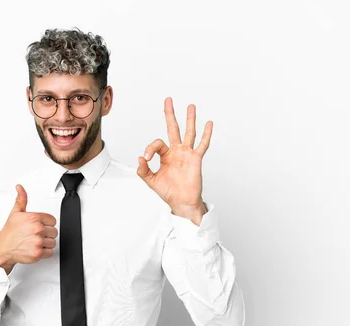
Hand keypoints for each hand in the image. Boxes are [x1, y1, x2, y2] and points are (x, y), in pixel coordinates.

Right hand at [0, 184, 57, 274]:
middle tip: (35, 235)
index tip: (39, 226)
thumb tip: (20, 187)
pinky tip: (36, 248)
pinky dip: (44, 252)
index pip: (52, 220)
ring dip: (46, 243)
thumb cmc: (9, 232)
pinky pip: (50, 252)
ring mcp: (38, 241)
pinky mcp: (38, 253)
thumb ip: (21, 199)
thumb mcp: (15, 213)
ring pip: (53, 242)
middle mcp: (37, 229)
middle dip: (46, 234)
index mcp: (34, 218)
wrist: (2, 248)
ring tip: (35, 242)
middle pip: (54, 231)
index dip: (46, 224)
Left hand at [136, 98, 211, 213]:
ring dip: (190, 119)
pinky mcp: (196, 159)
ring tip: (191, 106)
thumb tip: (141, 158)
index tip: (147, 159)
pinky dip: (206, 134)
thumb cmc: (168, 192)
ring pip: (189, 132)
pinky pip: (202, 145)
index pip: (157, 144)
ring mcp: (187, 154)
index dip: (150, 148)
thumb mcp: (151, 181)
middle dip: (170, 114)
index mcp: (165, 155)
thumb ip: (143, 170)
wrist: (181, 201)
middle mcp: (176, 151)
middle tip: (168, 100)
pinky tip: (209, 123)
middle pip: (173, 128)